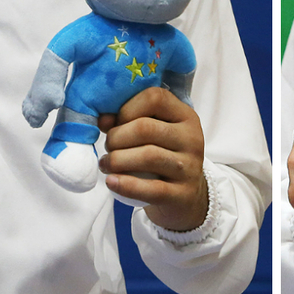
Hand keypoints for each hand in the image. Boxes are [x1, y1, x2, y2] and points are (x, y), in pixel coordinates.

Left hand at [98, 86, 207, 232]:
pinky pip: (152, 189)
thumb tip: (102, 119)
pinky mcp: (184, 194)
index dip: (127, 109)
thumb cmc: (162, 156)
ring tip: (106, 164)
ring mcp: (190, 167)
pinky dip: (126, 185)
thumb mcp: (152, 134)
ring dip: (117, 160)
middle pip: (145, 128)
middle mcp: (192, 138)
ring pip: (148, 156)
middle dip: (116, 137)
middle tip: (108, 147)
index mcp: (184, 115)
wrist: (186, 196)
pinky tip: (111, 182)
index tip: (116, 123)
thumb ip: (127, 121)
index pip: (154, 98)